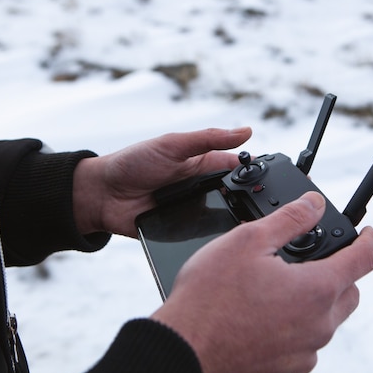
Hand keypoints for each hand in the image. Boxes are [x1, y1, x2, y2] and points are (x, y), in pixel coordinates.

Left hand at [72, 127, 251, 236]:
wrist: (101, 195)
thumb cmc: (133, 163)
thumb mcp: (173, 145)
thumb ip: (208, 138)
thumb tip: (246, 131)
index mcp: (202, 164)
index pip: (237, 168)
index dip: (254, 173)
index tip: (270, 180)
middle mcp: (201, 188)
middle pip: (234, 196)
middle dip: (246, 200)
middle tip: (260, 206)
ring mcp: (193, 211)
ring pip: (222, 219)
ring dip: (231, 221)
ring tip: (244, 223)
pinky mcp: (183, 232)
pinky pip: (203, 238)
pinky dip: (211, 239)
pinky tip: (221, 242)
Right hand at [151, 192, 372, 372]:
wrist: (182, 352)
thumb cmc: (209, 300)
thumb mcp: (248, 241)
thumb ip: (289, 219)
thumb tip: (314, 204)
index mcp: (317, 291)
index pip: (363, 260)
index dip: (369, 240)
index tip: (368, 234)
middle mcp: (318, 327)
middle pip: (349, 293)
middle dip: (340, 272)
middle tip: (313, 261)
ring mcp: (303, 354)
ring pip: (325, 321)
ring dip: (315, 302)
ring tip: (278, 289)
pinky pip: (303, 345)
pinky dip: (294, 327)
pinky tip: (263, 318)